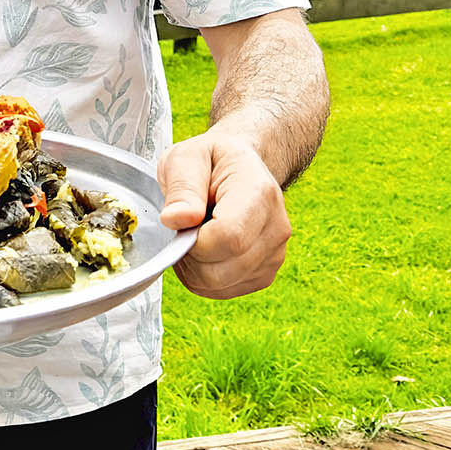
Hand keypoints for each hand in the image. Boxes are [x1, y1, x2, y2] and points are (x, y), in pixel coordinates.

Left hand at [157, 131, 291, 299]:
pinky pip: (223, 291)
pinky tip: (204, 251)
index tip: (181, 222)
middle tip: (183, 228)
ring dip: (194, 268)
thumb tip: (175, 220)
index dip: (194, 240)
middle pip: (223, 270)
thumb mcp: (187, 158)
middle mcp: (276, 227)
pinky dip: (203, 278)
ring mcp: (275, 254)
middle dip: (189, 256)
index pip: (229, 237)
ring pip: (220, 285)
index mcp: (259, 193)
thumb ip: (182, 187)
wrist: (239, 167)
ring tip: (194, 236)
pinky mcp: (265, 273)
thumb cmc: (212, 161)